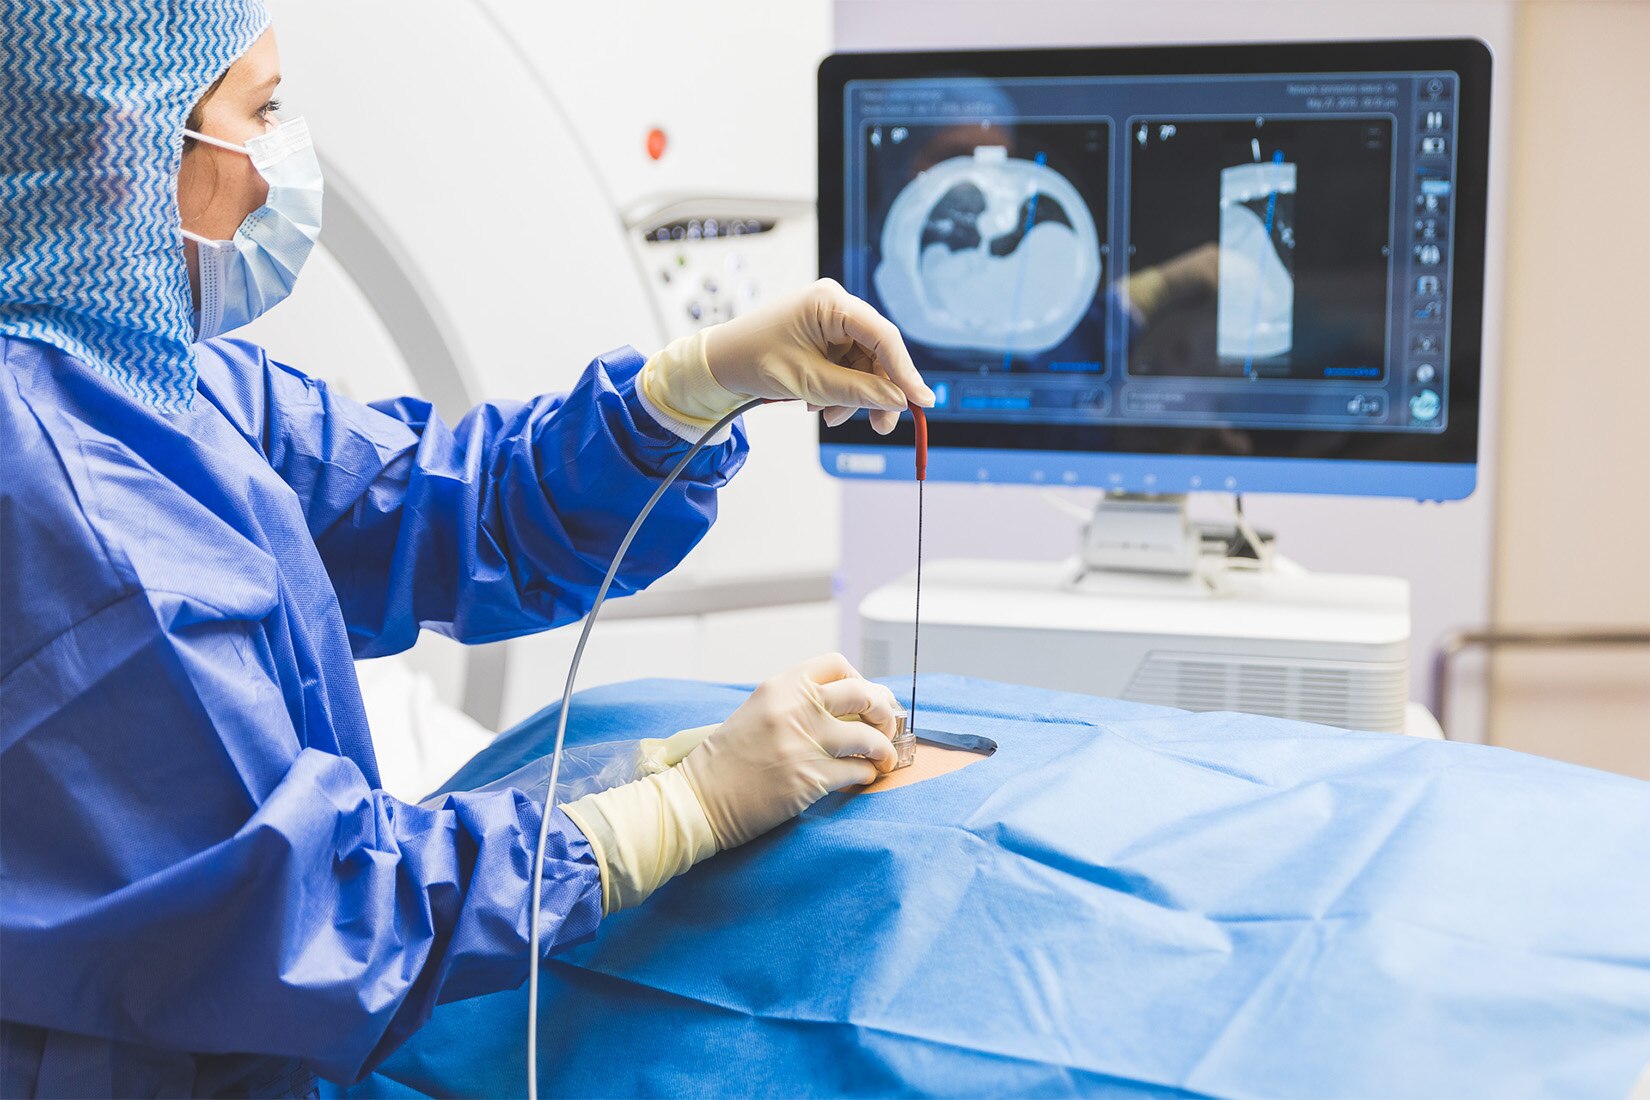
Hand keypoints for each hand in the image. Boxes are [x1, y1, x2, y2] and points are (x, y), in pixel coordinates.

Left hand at [642, 280, 934, 434]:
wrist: (719, 363)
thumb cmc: (753, 361)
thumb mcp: (809, 382)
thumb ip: (858, 392)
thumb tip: (899, 401)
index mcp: (830, 302)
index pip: (883, 336)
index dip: (905, 372)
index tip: (921, 402)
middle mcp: (834, 305)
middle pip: (877, 352)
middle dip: (877, 392)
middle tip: (880, 427)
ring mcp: (829, 321)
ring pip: (863, 364)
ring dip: (853, 396)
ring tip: (829, 417)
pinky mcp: (823, 337)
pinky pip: (847, 366)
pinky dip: (839, 390)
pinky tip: (819, 404)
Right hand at [677, 653, 901, 848]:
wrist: (699, 799)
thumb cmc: (727, 759)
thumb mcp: (758, 711)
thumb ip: (797, 702)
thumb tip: (850, 707)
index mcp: (781, 686)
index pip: (837, 664)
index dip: (860, 679)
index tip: (866, 698)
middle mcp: (796, 708)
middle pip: (864, 695)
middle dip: (884, 711)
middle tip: (887, 726)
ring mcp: (805, 743)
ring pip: (869, 738)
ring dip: (884, 749)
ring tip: (884, 758)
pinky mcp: (810, 779)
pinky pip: (858, 771)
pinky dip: (868, 775)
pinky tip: (864, 777)